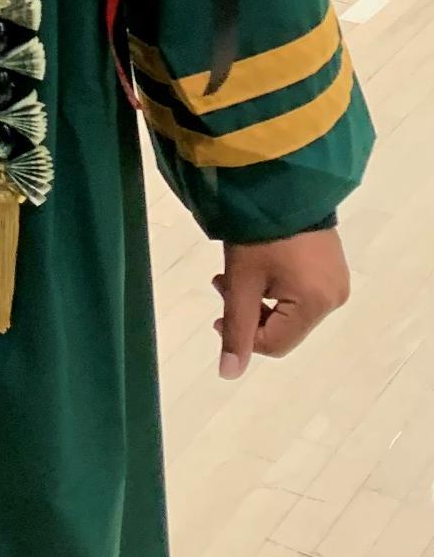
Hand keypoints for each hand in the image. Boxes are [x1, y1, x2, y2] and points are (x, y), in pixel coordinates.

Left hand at [213, 231, 350, 379]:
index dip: (244, 336)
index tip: (219, 314)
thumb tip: (229, 375)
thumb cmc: (258, 234)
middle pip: (285, 327)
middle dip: (252, 314)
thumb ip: (237, 329)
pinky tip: (260, 266)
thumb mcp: (242, 282)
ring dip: (261, 300)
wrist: (281, 182)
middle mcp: (335, 297)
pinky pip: (302, 292)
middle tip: (223, 285)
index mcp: (316, 304)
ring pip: (291, 310)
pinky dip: (277, 288)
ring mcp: (337, 280)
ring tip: (237, 274)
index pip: (276, 343)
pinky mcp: (333, 265)